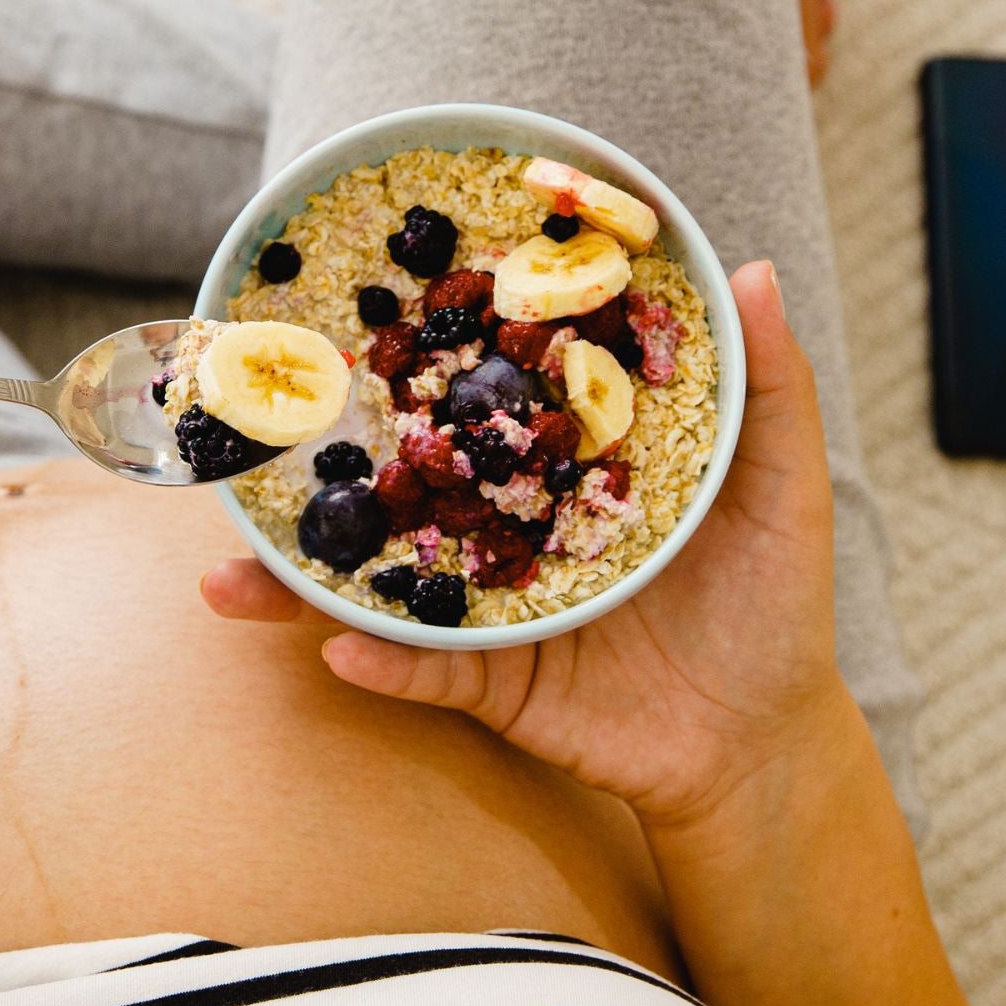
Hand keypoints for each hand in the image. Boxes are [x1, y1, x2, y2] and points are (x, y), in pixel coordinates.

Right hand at [203, 260, 851, 828]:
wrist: (764, 740)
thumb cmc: (771, 599)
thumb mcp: (782, 484)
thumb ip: (767, 383)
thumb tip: (749, 266)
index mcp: (558, 462)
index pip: (479, 395)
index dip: (422, 352)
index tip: (349, 304)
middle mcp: (503, 525)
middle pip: (398, 483)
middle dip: (311, 467)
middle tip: (236, 430)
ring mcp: (488, 607)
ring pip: (380, 582)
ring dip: (298, 580)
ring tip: (224, 570)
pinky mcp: (495, 683)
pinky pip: (427, 673)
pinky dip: (383, 665)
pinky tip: (338, 652)